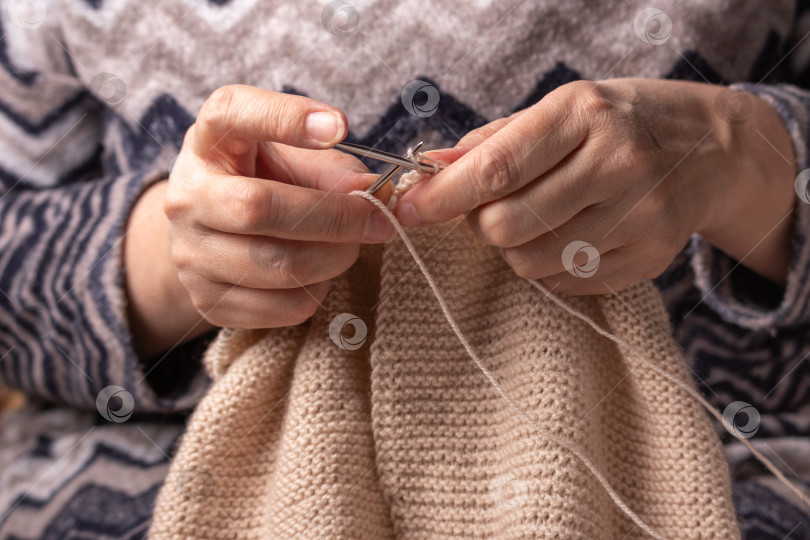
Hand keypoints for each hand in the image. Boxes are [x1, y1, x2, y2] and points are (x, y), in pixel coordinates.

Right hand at [128, 84, 394, 356]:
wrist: (213, 235)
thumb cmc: (264, 183)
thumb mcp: (293, 158)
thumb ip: (334, 169)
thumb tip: (374, 194)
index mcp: (208, 141)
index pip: (232, 113)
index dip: (286, 118)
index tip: (340, 125)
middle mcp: (186, 196)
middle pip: (259, 209)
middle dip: (335, 217)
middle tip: (378, 220)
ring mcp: (190, 254)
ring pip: (280, 266)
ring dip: (335, 257)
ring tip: (351, 245)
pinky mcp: (209, 302)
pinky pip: (286, 307)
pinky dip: (320, 290)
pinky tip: (319, 273)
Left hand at [395, 78, 796, 292]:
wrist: (711, 149)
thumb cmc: (616, 124)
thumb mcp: (559, 112)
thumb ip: (491, 142)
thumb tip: (428, 171)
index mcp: (583, 115)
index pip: (499, 166)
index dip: (445, 195)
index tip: (408, 210)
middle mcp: (617, 163)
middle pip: (508, 225)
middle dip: (483, 226)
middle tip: (494, 210)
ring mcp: (639, 215)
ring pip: (532, 262)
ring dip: (515, 249)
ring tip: (538, 220)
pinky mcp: (651, 258)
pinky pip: (566, 283)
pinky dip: (551, 266)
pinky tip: (572, 236)